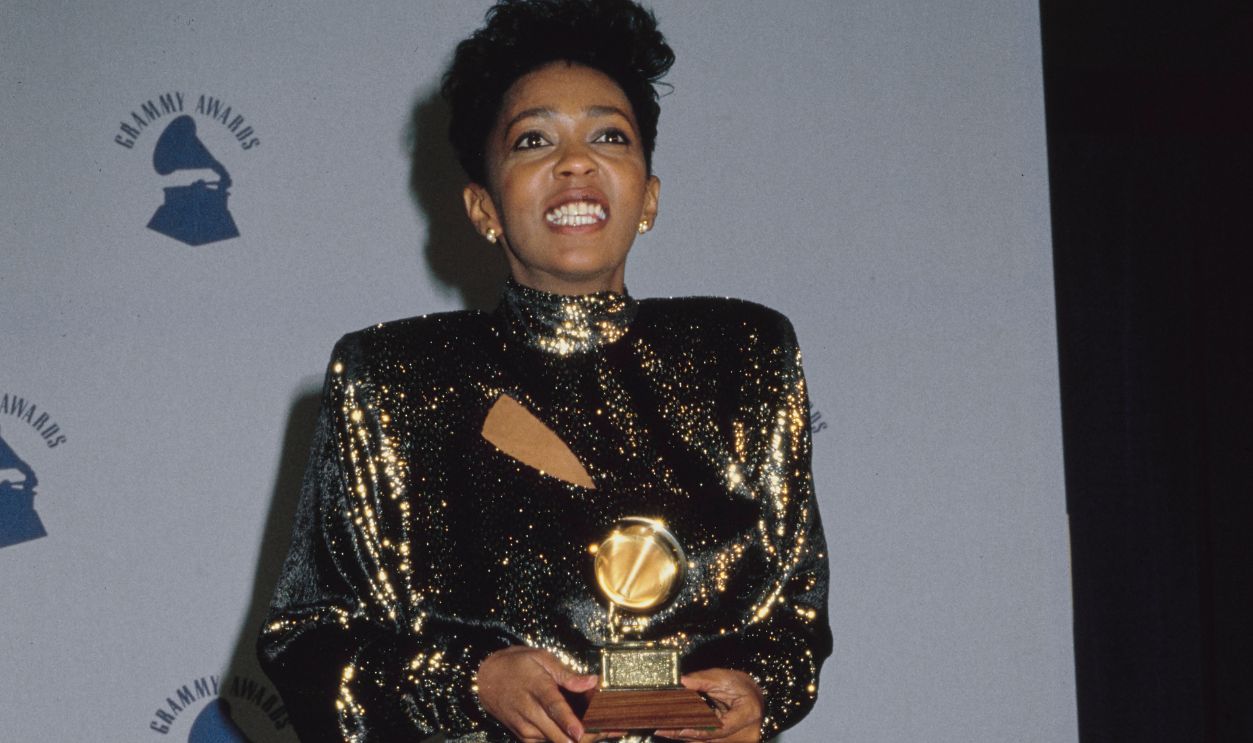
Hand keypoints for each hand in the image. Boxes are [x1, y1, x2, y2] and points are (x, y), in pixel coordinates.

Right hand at [476, 646, 597, 742]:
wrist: (486, 679)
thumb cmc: (516, 665)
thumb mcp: (541, 659)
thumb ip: (567, 674)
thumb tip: (592, 681)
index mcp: (537, 688)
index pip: (553, 708)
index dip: (567, 722)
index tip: (580, 732)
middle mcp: (529, 712)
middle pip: (558, 734)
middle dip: (586, 737)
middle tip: (611, 729)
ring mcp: (526, 728)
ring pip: (556, 742)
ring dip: (579, 739)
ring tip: (603, 729)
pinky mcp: (525, 737)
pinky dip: (566, 739)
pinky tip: (581, 732)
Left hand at [655, 669, 763, 742]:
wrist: (754, 696)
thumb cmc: (743, 686)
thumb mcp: (724, 678)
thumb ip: (703, 679)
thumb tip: (683, 681)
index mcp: (748, 715)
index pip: (721, 728)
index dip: (701, 731)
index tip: (681, 729)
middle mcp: (745, 733)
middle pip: (711, 739)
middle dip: (685, 734)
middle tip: (662, 729)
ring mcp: (738, 741)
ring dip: (686, 737)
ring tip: (664, 731)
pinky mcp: (729, 742)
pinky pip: (709, 742)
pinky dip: (693, 736)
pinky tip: (676, 732)